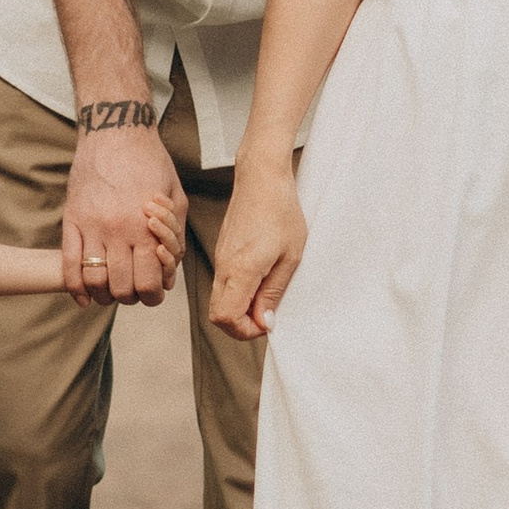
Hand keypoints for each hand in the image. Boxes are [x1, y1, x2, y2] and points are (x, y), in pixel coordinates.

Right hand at [63, 116, 186, 306]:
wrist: (116, 132)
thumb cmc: (151, 163)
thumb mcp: (175, 197)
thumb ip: (175, 235)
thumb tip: (168, 270)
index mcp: (146, 227)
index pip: (147, 283)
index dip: (152, 296)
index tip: (153, 293)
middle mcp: (117, 231)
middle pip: (121, 287)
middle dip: (130, 297)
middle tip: (133, 292)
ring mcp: (91, 226)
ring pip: (93, 280)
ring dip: (103, 295)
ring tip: (110, 293)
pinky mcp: (72, 219)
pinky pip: (68, 263)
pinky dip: (75, 287)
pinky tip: (84, 297)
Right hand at [209, 153, 307, 342]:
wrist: (262, 178)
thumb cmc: (281, 211)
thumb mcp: (290, 257)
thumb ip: (274, 292)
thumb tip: (264, 322)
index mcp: (241, 270)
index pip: (226, 318)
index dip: (246, 330)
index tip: (268, 323)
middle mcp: (224, 267)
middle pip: (218, 314)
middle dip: (242, 324)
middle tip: (268, 315)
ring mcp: (221, 259)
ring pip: (219, 300)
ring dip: (241, 308)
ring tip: (268, 295)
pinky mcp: (223, 252)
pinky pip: (223, 284)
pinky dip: (238, 293)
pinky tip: (261, 280)